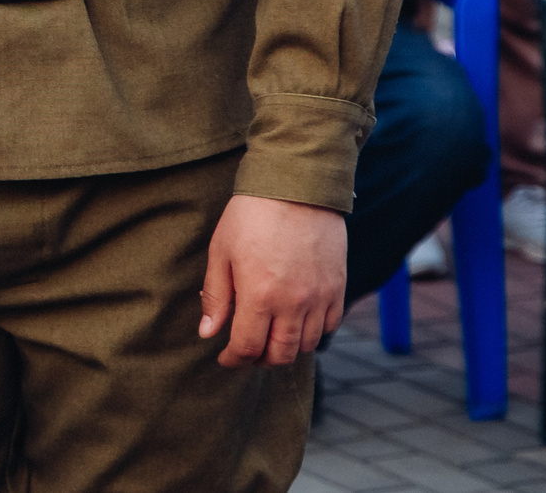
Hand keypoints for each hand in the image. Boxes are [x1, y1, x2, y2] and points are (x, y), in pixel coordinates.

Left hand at [199, 195, 345, 367]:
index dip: (233, 359)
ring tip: (270, 339)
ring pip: (306, 345)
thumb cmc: (251, 215)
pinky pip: (329, 327)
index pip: (247, 348)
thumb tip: (208, 333)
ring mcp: (319, 297)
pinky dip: (313, 334)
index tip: (225, 357)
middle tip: (247, 352)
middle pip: (280, 354)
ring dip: (286, 349)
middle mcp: (292, 304)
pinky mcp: (337, 288)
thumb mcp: (221, 251)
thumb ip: (215, 296)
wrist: (296, 186)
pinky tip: (297, 323)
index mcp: (259, 296)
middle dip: (259, 360)